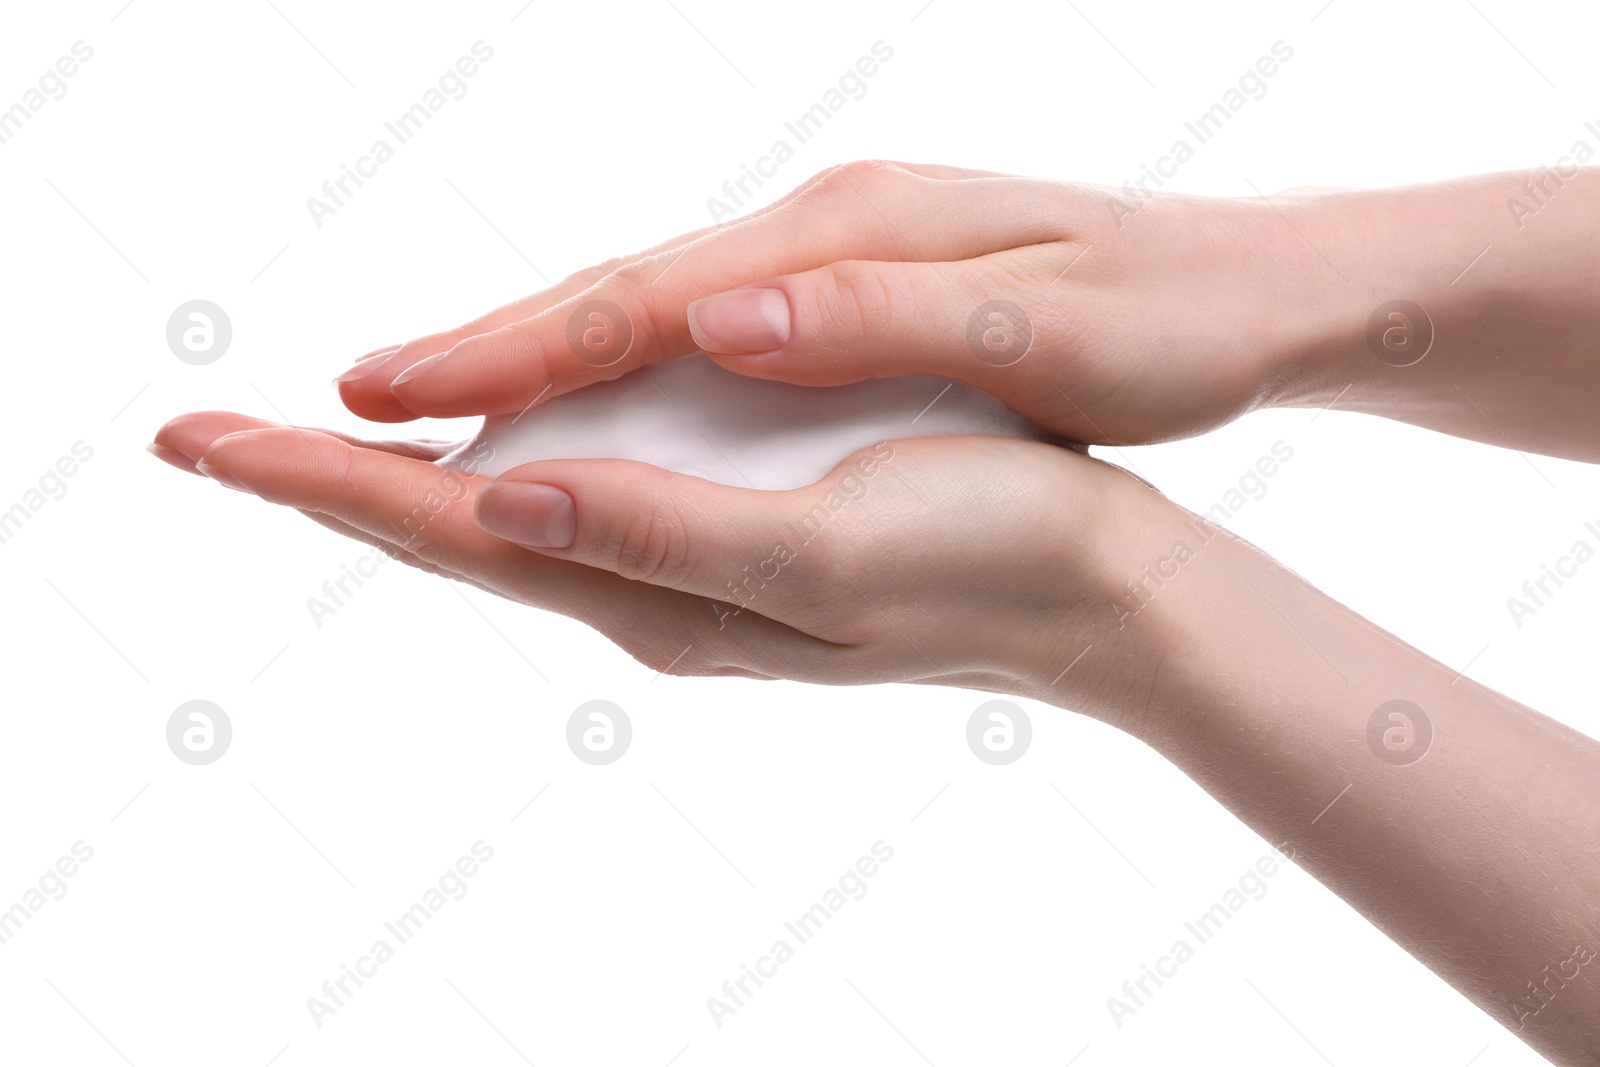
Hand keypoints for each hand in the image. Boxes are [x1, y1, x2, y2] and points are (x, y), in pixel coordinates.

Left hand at [152, 409, 1184, 720]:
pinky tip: (485, 452)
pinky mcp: (734, 535)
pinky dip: (501, 467)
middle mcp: (647, 586)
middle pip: (446, 531)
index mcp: (654, 588)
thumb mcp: (820, 557)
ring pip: (505, 517)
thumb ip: (664, 530)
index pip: (444, 532)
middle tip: (207, 443)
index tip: (201, 440)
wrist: (1095, 593)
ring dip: (397, 484)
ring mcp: (687, 566)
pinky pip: (581, 499)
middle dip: (321, 486)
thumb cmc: (983, 559)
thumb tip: (502, 492)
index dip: (318, 485)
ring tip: (308, 452)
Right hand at [334, 160, 1330, 444]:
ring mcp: (834, 258)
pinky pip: (702, 330)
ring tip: (421, 413)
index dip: (508, 353)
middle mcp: (822, 234)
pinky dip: (620, 368)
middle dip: (479, 352)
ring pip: (649, 312)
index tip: (378, 394)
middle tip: (338, 402)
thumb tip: (717, 319)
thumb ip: (877, 324)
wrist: (1254, 288)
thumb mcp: (1047, 332)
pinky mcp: (856, 291)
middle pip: (618, 294)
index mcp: (852, 239)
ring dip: (535, 362)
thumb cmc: (1165, 320)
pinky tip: (583, 405)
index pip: (643, 299)